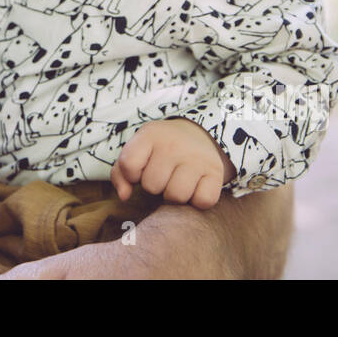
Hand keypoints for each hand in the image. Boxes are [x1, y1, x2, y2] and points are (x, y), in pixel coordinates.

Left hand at [110, 117, 236, 209]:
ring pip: (176, 197)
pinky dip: (197, 201)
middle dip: (155, 186)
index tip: (141, 169)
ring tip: (177, 182)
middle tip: (163, 175)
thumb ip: (121, 173)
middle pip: (152, 186)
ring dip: (174, 196)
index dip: (132, 174)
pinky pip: (202, 201)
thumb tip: (124, 196)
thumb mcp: (138, 150)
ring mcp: (197, 158)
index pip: (129, 165)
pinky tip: (194, 187)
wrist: (199, 135)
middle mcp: (174, 144)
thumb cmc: (160, 150)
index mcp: (151, 134)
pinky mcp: (216, 172)